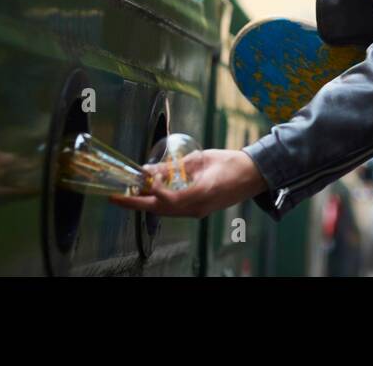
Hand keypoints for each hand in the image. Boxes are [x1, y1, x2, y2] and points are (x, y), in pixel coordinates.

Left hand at [109, 148, 266, 218]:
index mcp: (200, 194)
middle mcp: (197, 208)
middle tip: (117, 197)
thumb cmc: (231, 163)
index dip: (149, 191)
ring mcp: (199, 211)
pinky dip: (161, 201)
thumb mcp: (201, 159)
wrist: (255, 175)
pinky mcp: (199, 210)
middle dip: (137, 204)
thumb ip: (174, 166)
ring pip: (166, 211)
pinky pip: (175, 209)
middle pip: (161, 210)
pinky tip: (153, 192)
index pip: (166, 198)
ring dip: (147, 203)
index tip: (136, 180)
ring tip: (130, 193)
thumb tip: (149, 170)